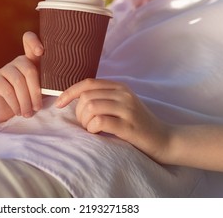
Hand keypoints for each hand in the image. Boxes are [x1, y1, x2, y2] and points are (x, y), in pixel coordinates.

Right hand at [0, 31, 43, 128]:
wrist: (10, 116)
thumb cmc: (32, 102)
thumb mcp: (44, 91)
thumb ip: (51, 83)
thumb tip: (63, 86)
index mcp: (32, 60)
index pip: (29, 40)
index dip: (33, 42)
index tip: (40, 51)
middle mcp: (18, 62)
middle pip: (29, 70)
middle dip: (35, 92)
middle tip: (38, 108)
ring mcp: (5, 69)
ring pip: (19, 82)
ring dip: (26, 101)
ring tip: (29, 114)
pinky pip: (8, 90)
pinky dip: (16, 104)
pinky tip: (18, 112)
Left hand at [55, 78, 170, 162]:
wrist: (164, 139)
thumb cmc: (138, 124)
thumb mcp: (122, 104)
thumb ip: (103, 98)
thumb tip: (75, 99)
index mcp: (119, 87)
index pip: (87, 83)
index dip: (69, 92)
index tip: (58, 104)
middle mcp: (123, 94)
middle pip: (86, 96)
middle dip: (78, 113)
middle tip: (85, 124)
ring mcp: (127, 109)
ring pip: (91, 107)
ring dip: (85, 121)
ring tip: (92, 129)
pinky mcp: (129, 125)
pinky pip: (100, 121)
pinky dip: (93, 128)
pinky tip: (98, 133)